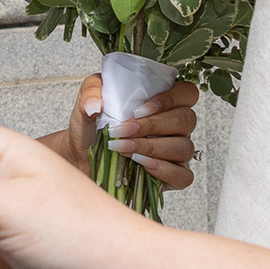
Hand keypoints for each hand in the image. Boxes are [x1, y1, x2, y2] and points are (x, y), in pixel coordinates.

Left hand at [60, 72, 200, 190]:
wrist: (81, 159)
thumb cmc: (92, 129)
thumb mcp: (87, 103)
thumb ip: (91, 91)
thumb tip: (95, 104)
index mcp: (163, 103)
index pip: (187, 93)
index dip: (170, 98)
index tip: (138, 110)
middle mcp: (175, 127)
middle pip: (186, 119)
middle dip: (152, 125)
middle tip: (123, 131)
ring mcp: (177, 153)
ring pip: (184, 147)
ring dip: (152, 147)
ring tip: (123, 148)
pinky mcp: (174, 177)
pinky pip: (183, 175)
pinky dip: (163, 170)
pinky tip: (139, 163)